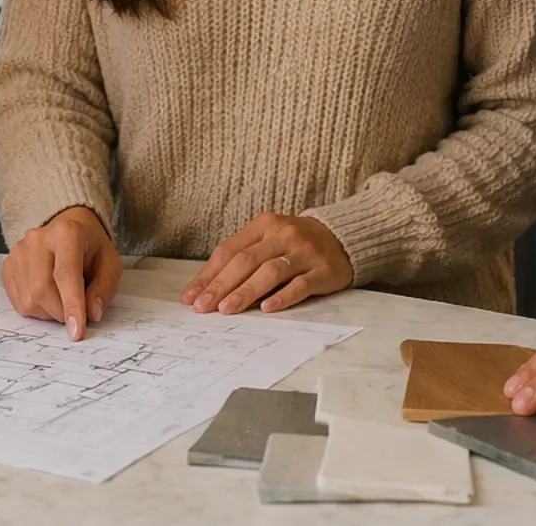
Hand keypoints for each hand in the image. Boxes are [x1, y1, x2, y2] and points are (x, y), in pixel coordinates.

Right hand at [2, 205, 120, 340]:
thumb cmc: (90, 247)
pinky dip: (36, 309)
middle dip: (60, 312)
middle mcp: (38, 239)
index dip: (71, 305)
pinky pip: (18, 301)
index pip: (65, 274)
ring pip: (29, 299)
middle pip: (42, 289)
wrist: (69, 227)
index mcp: (67, 233)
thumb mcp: (110, 263)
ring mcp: (19, 252)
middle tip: (74, 315)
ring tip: (62, 299)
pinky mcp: (8, 265)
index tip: (77, 331)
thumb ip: (104, 288)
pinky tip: (48, 298)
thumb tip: (92, 313)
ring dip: (49, 312)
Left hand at [182, 213, 352, 315]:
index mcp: (264, 225)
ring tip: (227, 309)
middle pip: (246, 260)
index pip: (229, 251)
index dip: (208, 275)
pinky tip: (267, 308)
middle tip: (203, 307)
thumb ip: (243, 257)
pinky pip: (301, 284)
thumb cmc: (297, 243)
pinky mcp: (324, 270)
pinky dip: (283, 296)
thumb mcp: (269, 239)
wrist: (344, 236)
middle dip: (221, 286)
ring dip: (246, 291)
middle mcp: (283, 234)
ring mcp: (304, 252)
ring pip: (270, 271)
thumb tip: (208, 288)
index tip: (191, 297)